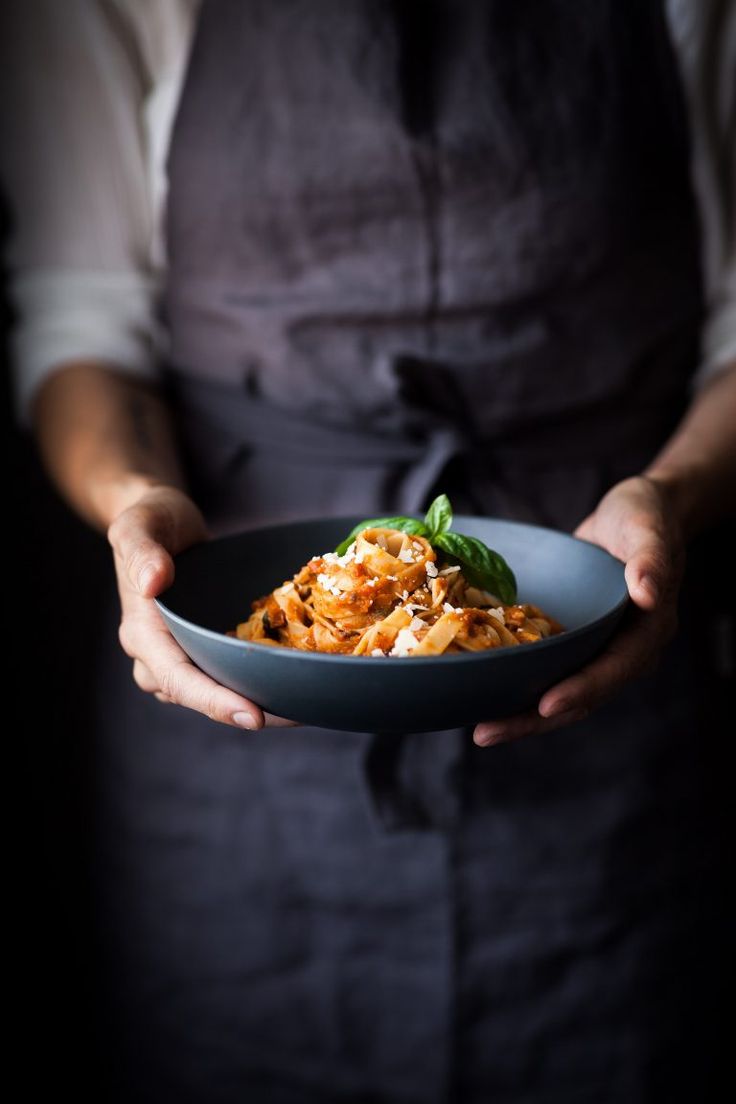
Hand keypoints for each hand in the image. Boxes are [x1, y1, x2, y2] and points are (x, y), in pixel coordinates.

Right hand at [108, 485, 293, 728]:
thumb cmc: (153, 519)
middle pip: (203, 697)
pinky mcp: (207, 650)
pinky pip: (232, 674)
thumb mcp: (140, 523)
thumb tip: (151, 582)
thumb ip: (141, 549)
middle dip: (248, 711)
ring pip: (219, 693)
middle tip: (297, 715)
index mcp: (142, 633)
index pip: (176, 678)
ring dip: (260, 703)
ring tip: (306, 706)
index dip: (213, 701)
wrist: (164, 523)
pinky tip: (301, 680)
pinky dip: (262, 680)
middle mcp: (160, 656)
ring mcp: (184, 656)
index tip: (251, 716)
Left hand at [473, 475, 684, 746]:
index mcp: (649, 631)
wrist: (636, 514)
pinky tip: (485, 694)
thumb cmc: (645, 517)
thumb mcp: (649, 527)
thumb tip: (649, 592)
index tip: (547, 705)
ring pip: (562, 692)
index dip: (582, 689)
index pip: (615, 669)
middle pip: (583, 697)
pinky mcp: (577, 643)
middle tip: (486, 733)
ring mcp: (599, 650)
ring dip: (523, 715)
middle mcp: (625, 650)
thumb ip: (651, 559)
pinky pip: (550, 671)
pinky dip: (521, 686)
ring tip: (480, 729)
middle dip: (536, 719)